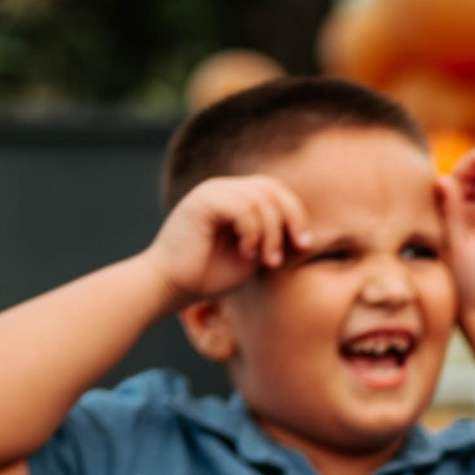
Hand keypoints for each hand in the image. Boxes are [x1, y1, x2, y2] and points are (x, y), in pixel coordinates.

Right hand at [150, 174, 305, 303]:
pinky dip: (252, 231)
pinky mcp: (202, 201)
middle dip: (291, 219)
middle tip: (292, 250)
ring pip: (260, 198)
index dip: (296, 214)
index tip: (304, 245)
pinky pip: (242, 206)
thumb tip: (303, 232)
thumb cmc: (208, 276)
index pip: (275, 191)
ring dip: (271, 233)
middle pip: (272, 188)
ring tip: (267, 260)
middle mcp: (224, 189)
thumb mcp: (252, 256)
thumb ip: (272, 239)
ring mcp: (211, 191)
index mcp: (235, 198)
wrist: (171, 286)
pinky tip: (247, 252)